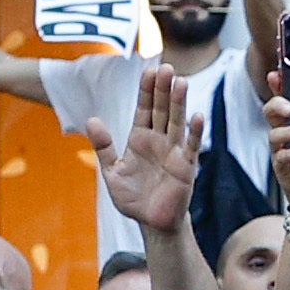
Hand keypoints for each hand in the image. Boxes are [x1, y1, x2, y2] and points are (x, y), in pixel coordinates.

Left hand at [101, 63, 199, 236]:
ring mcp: (174, 152)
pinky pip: (191, 147)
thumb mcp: (112, 172)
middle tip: (165, 66)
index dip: (146, 89)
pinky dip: (195, 133)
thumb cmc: (133, 198)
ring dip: (179, 103)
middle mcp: (159, 140)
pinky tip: (198, 116)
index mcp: (140, 138)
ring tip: (180, 82)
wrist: (151, 223)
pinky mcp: (186, 168)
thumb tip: (91, 119)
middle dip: (162, 89)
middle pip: (162, 109)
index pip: (144, 108)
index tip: (149, 69)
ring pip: (176, 122)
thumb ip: (103, 146)